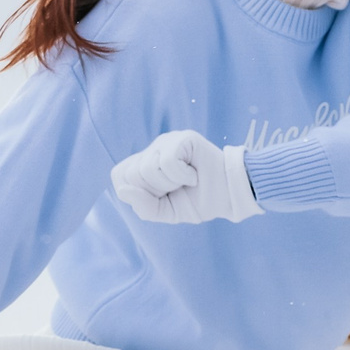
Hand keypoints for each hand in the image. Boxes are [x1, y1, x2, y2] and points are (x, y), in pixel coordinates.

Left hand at [111, 130, 261, 224]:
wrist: (230, 196)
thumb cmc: (198, 201)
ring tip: (186, 181)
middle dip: (155, 191)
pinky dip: (182, 176)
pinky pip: (167, 162)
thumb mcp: (166, 212)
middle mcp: (153, 149)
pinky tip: (193, 174)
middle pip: (131, 175)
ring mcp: (167, 141)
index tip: (160, 196)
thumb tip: (123, 190)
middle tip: (175, 188)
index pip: (119, 175)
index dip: (137, 193)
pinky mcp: (183, 138)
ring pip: (147, 169)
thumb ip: (143, 206)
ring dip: (170, 184)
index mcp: (144, 164)